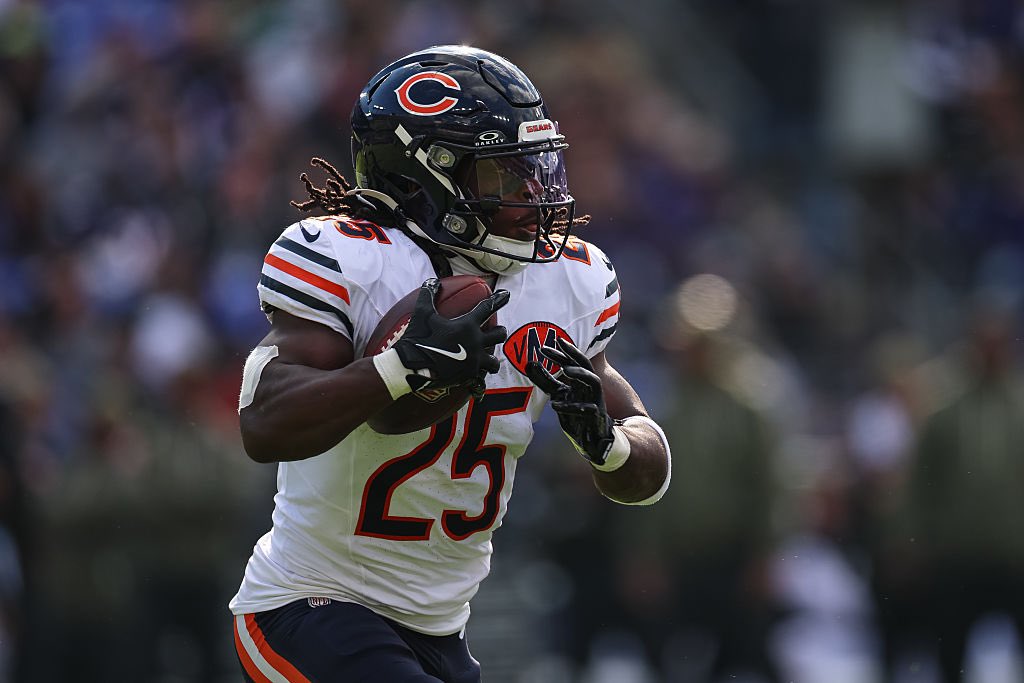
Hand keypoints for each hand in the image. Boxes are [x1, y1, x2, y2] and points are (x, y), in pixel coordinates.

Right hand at [393, 278, 508, 392]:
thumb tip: (433, 282)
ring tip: (489, 359)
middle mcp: (475, 343)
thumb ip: (429, 295)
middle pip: (499, 335)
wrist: (412, 367)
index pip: (487, 308)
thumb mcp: (422, 313)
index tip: (506, 294)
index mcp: (467, 326)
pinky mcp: (468, 376)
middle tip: (496, 331)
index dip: (499, 299)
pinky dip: (479, 375)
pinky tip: (475, 375)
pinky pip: (480, 377)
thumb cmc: (418, 338)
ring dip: (492, 359)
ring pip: (494, 362)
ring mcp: (473, 361)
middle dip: (500, 331)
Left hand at [525, 338, 615, 465]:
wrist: (592, 437)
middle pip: (586, 365)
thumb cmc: (576, 412)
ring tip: (565, 370)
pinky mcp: (596, 416)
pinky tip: (555, 405)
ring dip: (580, 374)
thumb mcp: (558, 394)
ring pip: (594, 381)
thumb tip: (530, 364)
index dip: (560, 353)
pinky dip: (571, 406)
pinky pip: (587, 408)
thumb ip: (546, 381)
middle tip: (559, 344)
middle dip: (573, 353)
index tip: (543, 347)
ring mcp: (595, 400)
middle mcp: (589, 387)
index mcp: (581, 380)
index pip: (572, 362)